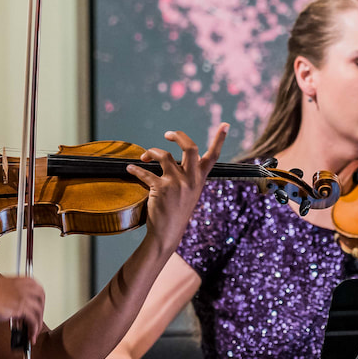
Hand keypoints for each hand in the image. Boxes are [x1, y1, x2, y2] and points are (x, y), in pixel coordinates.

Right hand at [0, 275, 46, 340]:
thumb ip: (8, 294)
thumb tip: (15, 306)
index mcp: (15, 279)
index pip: (36, 286)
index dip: (38, 298)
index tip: (37, 307)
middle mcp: (20, 286)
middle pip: (41, 297)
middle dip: (41, 310)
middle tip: (37, 321)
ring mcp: (21, 296)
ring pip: (38, 310)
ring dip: (37, 323)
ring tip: (32, 333)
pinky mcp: (19, 308)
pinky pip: (33, 320)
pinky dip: (33, 330)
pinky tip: (29, 335)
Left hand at [133, 124, 226, 245]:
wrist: (167, 234)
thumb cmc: (177, 212)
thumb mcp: (190, 193)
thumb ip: (187, 175)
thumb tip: (172, 156)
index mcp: (200, 179)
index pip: (213, 156)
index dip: (220, 139)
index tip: (226, 124)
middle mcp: (191, 179)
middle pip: (190, 147)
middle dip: (178, 136)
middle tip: (168, 135)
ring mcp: (176, 183)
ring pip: (163, 155)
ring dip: (151, 152)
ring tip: (144, 157)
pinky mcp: (160, 189)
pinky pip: (145, 172)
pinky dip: (135, 169)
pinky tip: (131, 169)